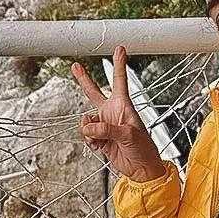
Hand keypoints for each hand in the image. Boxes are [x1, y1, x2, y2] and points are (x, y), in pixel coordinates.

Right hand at [72, 46, 165, 182]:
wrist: (140, 168)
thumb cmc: (143, 148)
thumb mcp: (128, 135)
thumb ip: (106, 129)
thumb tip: (89, 128)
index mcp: (123, 106)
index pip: (119, 80)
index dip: (119, 64)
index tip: (119, 49)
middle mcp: (112, 112)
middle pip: (94, 92)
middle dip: (84, 80)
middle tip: (75, 67)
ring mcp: (105, 125)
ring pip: (86, 121)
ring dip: (88, 131)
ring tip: (98, 140)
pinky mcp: (100, 138)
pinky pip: (86, 135)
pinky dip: (89, 141)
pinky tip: (97, 147)